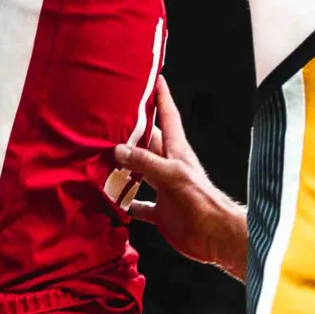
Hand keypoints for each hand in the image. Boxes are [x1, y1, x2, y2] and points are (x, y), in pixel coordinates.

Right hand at [112, 78, 247, 279]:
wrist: (215, 236)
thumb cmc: (200, 201)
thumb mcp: (172, 175)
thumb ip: (145, 162)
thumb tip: (118, 149)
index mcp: (176, 151)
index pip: (168, 116)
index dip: (161, 96)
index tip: (152, 76)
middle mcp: (168, 166)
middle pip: (147, 142)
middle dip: (130, 130)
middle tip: (108, 117)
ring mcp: (164, 189)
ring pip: (138, 171)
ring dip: (122, 166)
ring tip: (99, 155)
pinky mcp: (160, 211)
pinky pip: (137, 202)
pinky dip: (125, 200)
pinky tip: (110, 199)